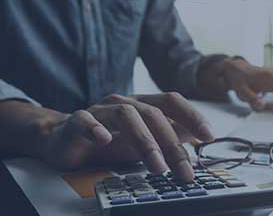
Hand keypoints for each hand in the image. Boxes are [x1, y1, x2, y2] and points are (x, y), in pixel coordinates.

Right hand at [40, 93, 212, 180]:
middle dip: (172, 143)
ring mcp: (99, 110)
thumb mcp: (144, 140)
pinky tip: (104, 140)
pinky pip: (83, 120)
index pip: (171, 102)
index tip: (209, 136)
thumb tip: (198, 138)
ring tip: (156, 166)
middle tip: (184, 170)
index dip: (192, 115)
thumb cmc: (109, 140)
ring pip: (125, 116)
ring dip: (144, 141)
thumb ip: (169, 136)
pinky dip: (94, 128)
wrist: (63, 139)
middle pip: (153, 114)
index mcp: (142, 104)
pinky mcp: (74, 122)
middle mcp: (123, 103)